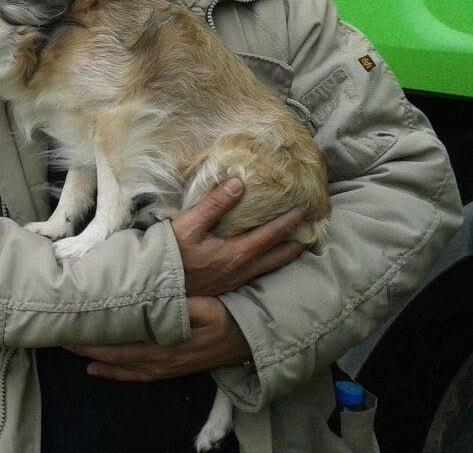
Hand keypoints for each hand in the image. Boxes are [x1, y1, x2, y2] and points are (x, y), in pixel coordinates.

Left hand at [65, 297, 250, 381]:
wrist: (248, 342)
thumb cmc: (226, 318)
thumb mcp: (205, 307)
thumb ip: (180, 305)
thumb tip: (152, 299)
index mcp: (163, 346)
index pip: (118, 344)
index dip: (93, 337)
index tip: (69, 326)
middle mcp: (158, 362)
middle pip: (112, 356)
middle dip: (84, 346)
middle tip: (57, 336)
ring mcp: (163, 368)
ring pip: (120, 366)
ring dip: (94, 357)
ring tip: (69, 348)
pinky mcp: (168, 370)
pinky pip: (134, 375)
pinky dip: (113, 373)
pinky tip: (95, 369)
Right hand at [172, 178, 306, 296]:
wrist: (158, 289)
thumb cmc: (172, 255)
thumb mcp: (189, 224)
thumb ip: (215, 204)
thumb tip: (239, 183)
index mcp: (237, 253)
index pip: (272, 234)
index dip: (290, 221)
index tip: (305, 208)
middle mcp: (243, 269)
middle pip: (280, 255)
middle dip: (298, 242)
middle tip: (314, 229)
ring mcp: (237, 280)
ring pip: (272, 267)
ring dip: (288, 254)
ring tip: (299, 243)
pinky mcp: (229, 285)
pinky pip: (259, 274)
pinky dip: (272, 263)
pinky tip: (269, 258)